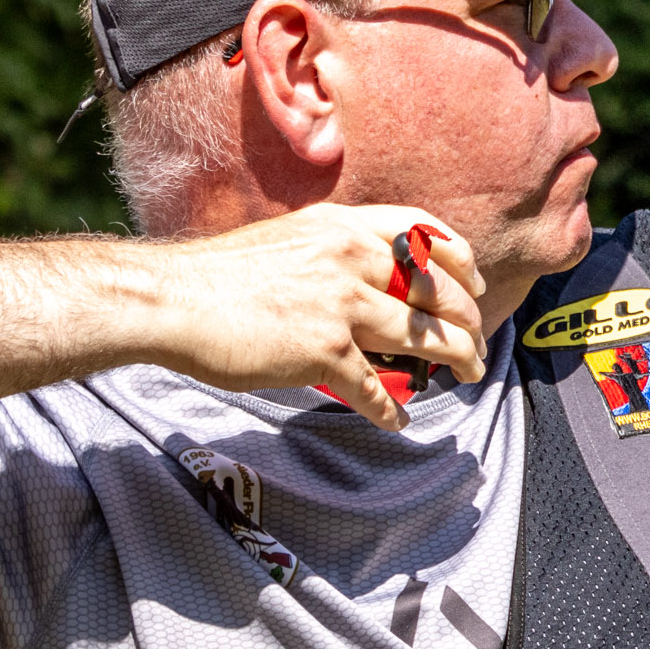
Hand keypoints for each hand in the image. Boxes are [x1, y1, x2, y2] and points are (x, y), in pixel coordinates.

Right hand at [143, 204, 487, 428]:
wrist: (172, 300)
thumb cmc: (217, 276)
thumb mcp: (287, 239)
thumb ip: (330, 250)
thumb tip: (362, 276)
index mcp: (341, 227)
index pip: (423, 231)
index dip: (459, 260)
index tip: (473, 284)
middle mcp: (350, 259)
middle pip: (437, 289)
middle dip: (468, 321)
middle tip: (478, 342)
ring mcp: (341, 305)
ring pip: (424, 336)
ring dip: (456, 360)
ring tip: (467, 374)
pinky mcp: (325, 352)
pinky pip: (376, 388)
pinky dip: (392, 410)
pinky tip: (398, 421)